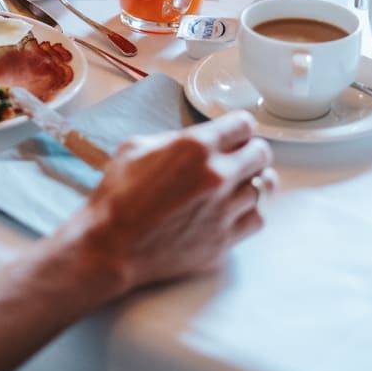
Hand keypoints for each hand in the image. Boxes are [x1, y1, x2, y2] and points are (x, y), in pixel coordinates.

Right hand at [82, 111, 275, 292]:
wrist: (110, 246)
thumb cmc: (117, 196)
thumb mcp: (136, 147)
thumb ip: (173, 139)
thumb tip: (192, 141)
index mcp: (195, 147)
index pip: (244, 124)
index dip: (239, 126)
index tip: (236, 133)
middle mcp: (217, 176)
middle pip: (261, 154)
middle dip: (250, 152)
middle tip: (239, 157)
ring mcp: (223, 211)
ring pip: (261, 189)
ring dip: (248, 184)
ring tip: (232, 186)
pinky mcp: (223, 241)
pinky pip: (256, 220)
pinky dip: (247, 213)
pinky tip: (231, 211)